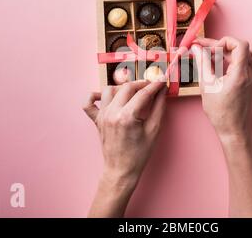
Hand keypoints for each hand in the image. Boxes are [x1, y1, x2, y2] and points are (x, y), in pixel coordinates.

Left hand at [83, 80, 166, 216]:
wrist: (121, 170)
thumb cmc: (139, 153)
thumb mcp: (154, 130)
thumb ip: (159, 107)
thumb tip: (162, 91)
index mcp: (127, 117)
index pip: (143, 93)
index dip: (155, 85)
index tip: (162, 80)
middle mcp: (112, 113)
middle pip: (127, 87)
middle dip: (141, 84)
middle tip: (151, 86)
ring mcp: (102, 116)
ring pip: (109, 90)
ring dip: (123, 88)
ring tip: (133, 92)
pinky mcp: (96, 120)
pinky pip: (88, 102)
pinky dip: (94, 95)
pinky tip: (106, 97)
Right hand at [191, 37, 251, 145]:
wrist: (233, 129)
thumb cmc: (220, 112)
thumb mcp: (207, 86)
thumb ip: (202, 63)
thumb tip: (196, 48)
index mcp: (240, 74)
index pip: (240, 45)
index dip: (224, 42)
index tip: (210, 49)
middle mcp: (251, 74)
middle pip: (242, 48)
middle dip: (222, 46)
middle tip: (205, 50)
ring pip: (250, 54)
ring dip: (235, 51)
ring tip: (220, 55)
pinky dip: (241, 59)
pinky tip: (228, 64)